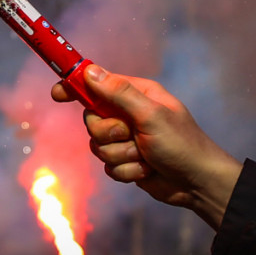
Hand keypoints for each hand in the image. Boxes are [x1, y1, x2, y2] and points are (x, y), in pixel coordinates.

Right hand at [52, 65, 241, 229]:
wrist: (198, 183)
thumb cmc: (182, 143)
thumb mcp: (150, 114)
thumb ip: (118, 93)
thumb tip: (89, 71)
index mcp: (136, 94)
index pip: (97, 84)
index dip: (76, 86)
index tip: (57, 93)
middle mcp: (129, 114)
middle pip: (92, 119)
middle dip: (108, 133)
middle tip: (129, 135)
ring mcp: (127, 139)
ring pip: (98, 146)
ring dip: (121, 155)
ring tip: (144, 157)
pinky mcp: (126, 161)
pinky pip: (108, 167)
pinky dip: (127, 172)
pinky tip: (146, 171)